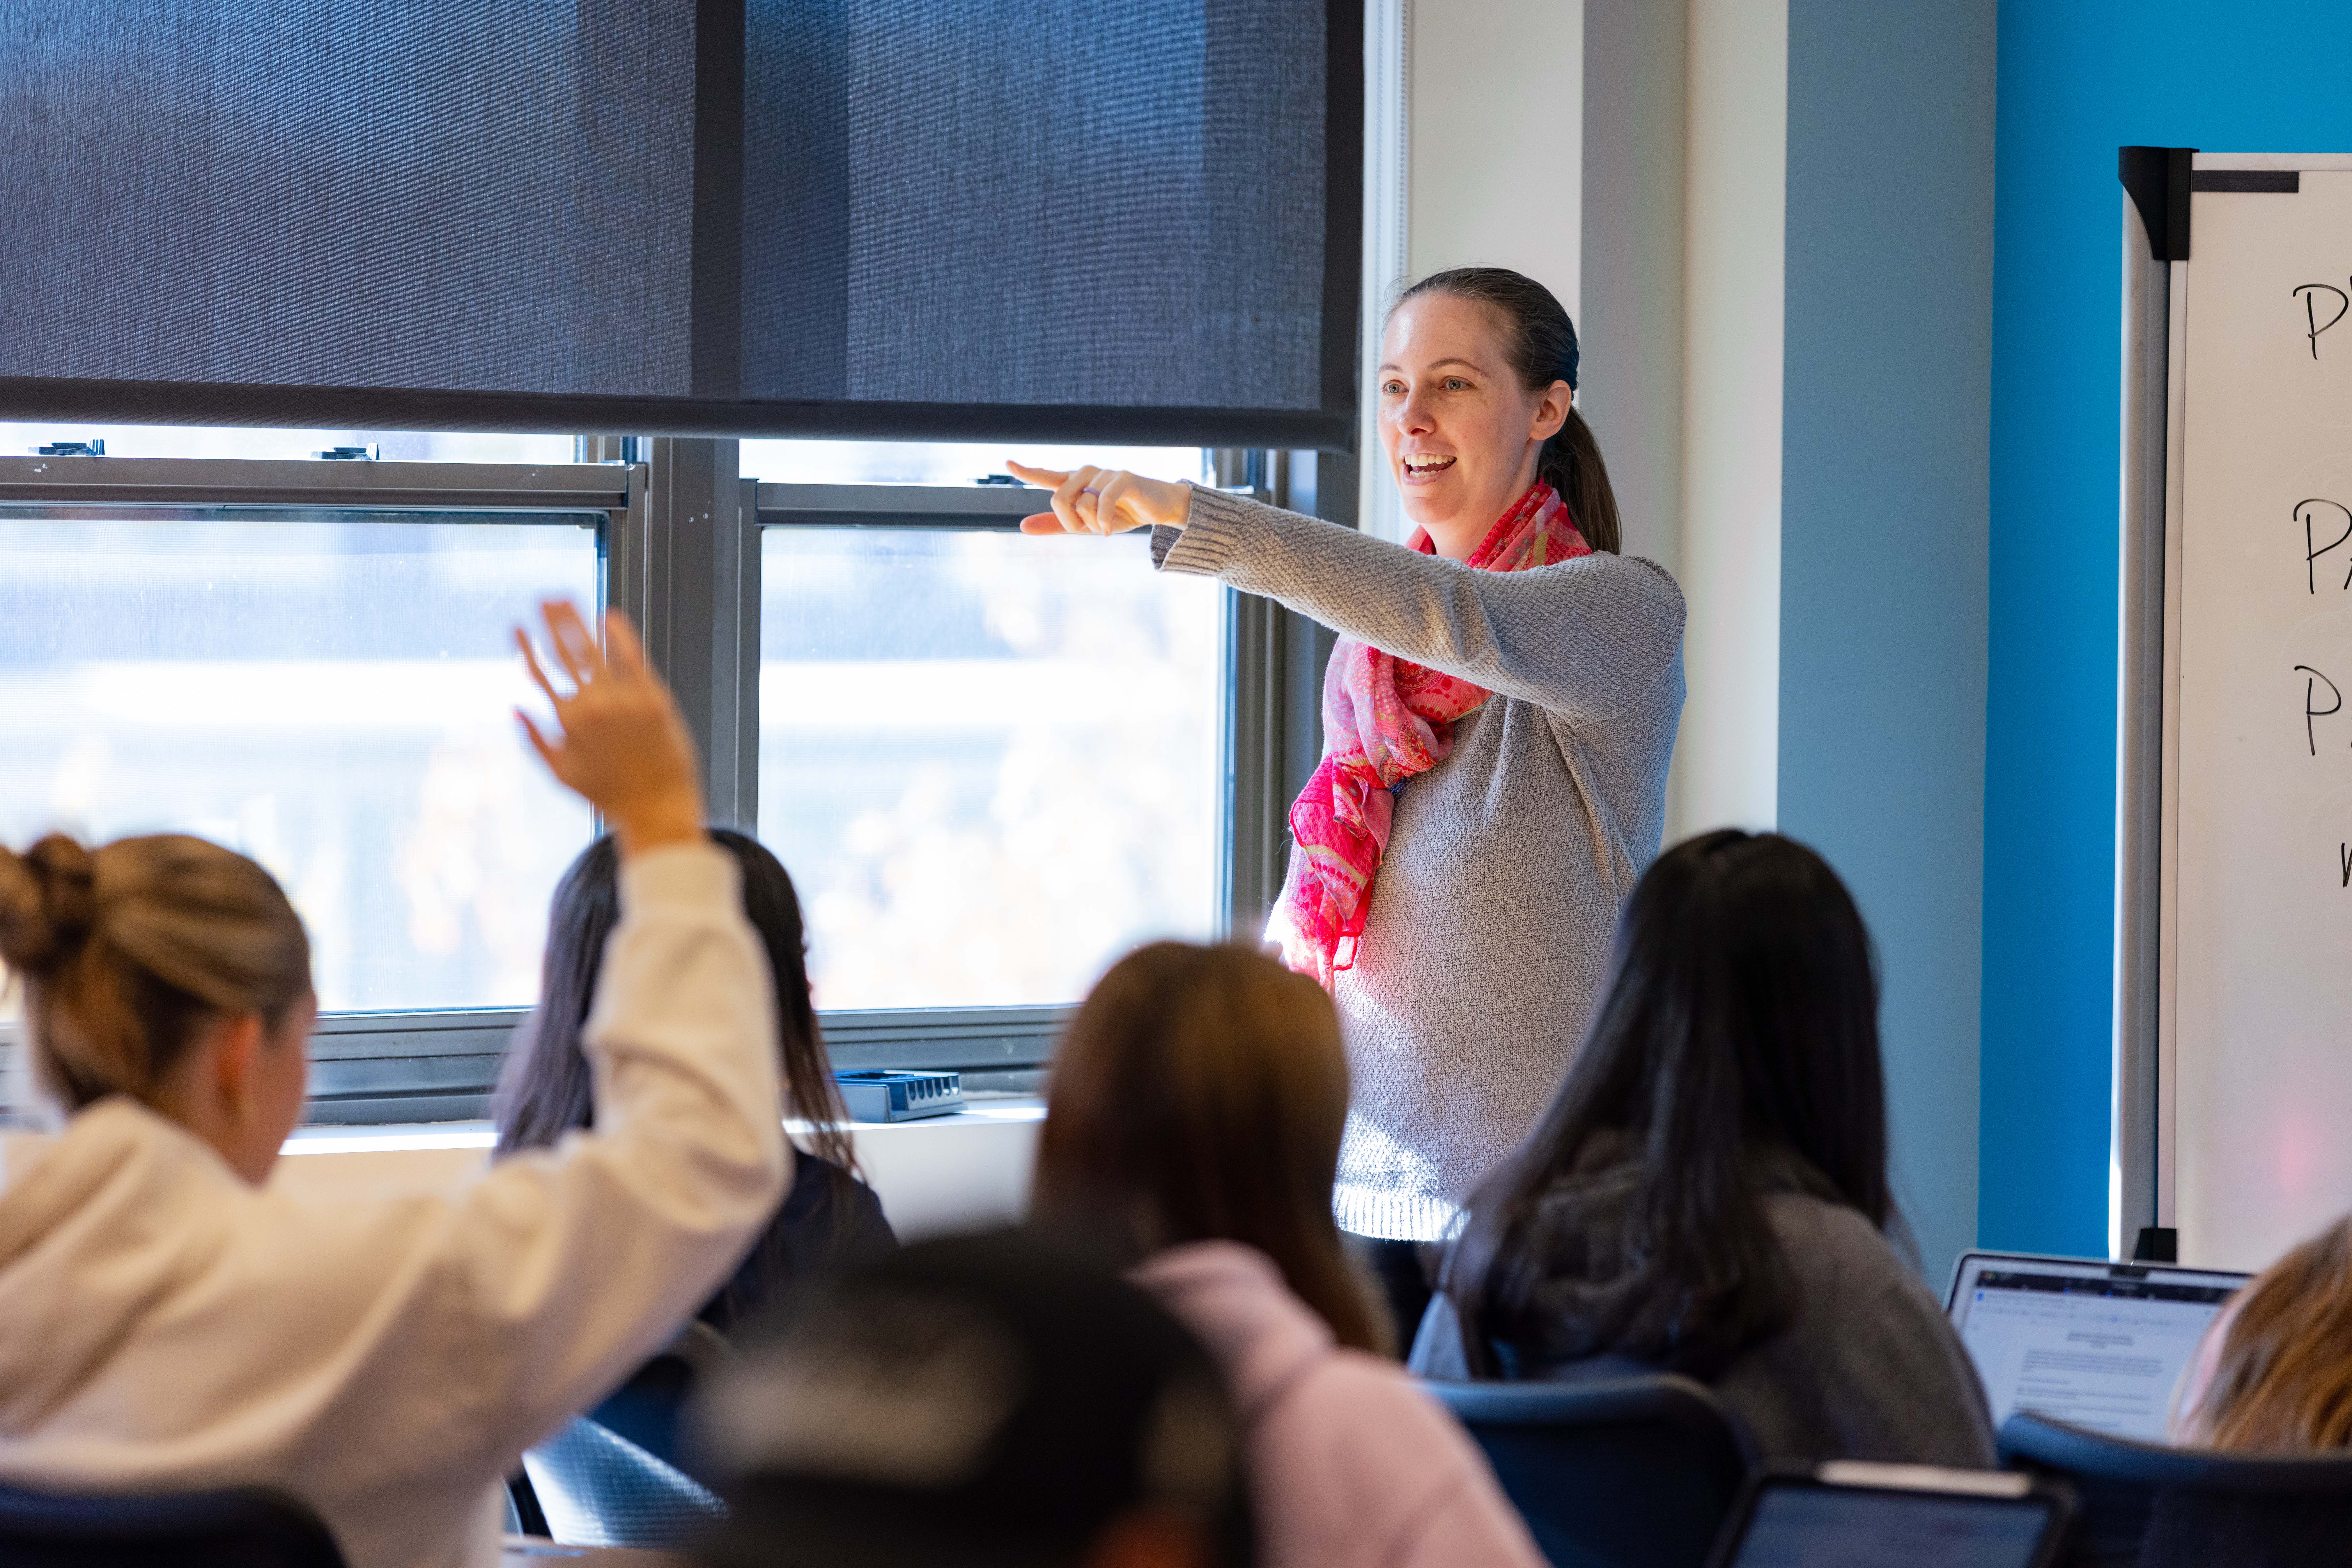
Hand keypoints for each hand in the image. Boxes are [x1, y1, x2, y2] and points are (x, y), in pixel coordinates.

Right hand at [515, 602, 703, 857]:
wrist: (657, 807)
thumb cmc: (608, 794)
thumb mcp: (562, 774)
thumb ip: (534, 740)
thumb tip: (514, 708)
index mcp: (566, 721)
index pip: (539, 673)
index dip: (526, 646)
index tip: (517, 625)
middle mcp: (592, 705)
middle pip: (565, 652)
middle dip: (551, 622)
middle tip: (542, 597)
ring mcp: (624, 699)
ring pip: (595, 649)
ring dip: (577, 620)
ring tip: (565, 598)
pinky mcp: (653, 698)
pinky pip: (633, 658)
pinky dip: (620, 636)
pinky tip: (610, 615)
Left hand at [1006, 460, 1190, 535]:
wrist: (1158, 510)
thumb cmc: (1121, 514)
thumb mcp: (1086, 524)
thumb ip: (1055, 525)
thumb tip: (1022, 526)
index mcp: (1075, 483)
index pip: (1046, 476)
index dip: (1026, 472)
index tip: (1007, 464)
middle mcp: (1086, 473)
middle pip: (1059, 498)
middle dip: (1070, 521)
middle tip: (1088, 529)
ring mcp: (1104, 473)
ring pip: (1082, 502)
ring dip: (1092, 523)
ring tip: (1106, 525)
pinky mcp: (1123, 478)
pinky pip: (1101, 500)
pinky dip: (1103, 520)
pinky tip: (1108, 530)